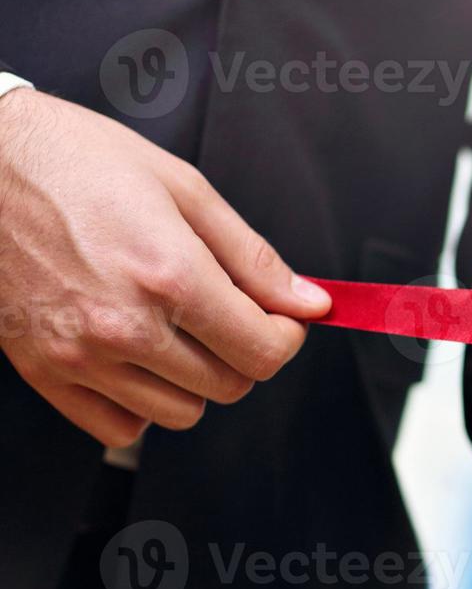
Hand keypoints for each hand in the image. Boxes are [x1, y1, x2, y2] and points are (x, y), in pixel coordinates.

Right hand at [0, 91, 330, 446]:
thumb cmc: (75, 161)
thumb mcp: (183, 188)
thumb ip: (253, 257)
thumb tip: (310, 302)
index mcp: (169, 276)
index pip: (265, 350)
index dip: (287, 335)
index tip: (281, 317)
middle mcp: (125, 325)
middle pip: (230, 385)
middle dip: (246, 353)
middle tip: (231, 315)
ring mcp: (80, 355)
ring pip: (180, 412)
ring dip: (197, 379)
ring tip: (180, 329)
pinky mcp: (43, 371)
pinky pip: (119, 426)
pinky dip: (141, 402)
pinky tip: (139, 356)